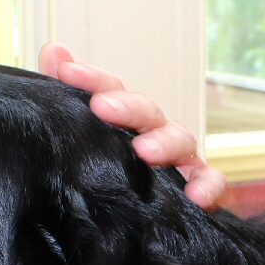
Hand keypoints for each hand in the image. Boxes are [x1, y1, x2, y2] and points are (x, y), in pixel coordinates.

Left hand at [38, 43, 226, 208]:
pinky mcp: (201, 185)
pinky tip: (194, 196)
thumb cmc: (116, 165)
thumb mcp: (87, 130)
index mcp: (127, 116)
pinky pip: (211, 181)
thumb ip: (68, 95)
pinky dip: (208, 185)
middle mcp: (156, 130)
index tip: (66, 72)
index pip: (112, 88)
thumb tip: (53, 51)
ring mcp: (181, 157)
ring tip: (145, 152)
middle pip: (148, 110)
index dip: (90, 78)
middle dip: (128, 107)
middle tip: (103, 108)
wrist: (148, 213)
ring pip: (182, 139)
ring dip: (165, 142)